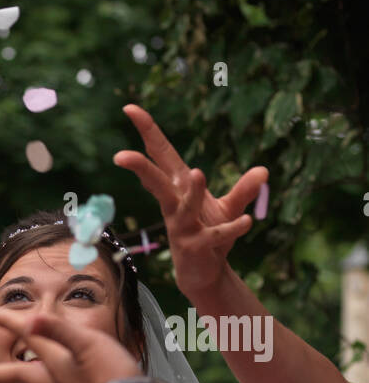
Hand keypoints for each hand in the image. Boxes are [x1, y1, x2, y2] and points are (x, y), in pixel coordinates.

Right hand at [113, 104, 265, 300]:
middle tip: (120, 156)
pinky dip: (231, 228)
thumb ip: (244, 189)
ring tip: (198, 173)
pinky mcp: (196, 246)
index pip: (161, 154)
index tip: (130, 108)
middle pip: (155, 182)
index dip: (148, 131)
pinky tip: (246, 221)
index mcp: (179, 188)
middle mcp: (175, 205)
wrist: (205, 274)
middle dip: (140, 167)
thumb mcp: (229, 208)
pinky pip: (215, 234)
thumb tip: (263, 171)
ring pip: (182, 207)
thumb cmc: (209, 236)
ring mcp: (182, 227)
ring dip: (192, 192)